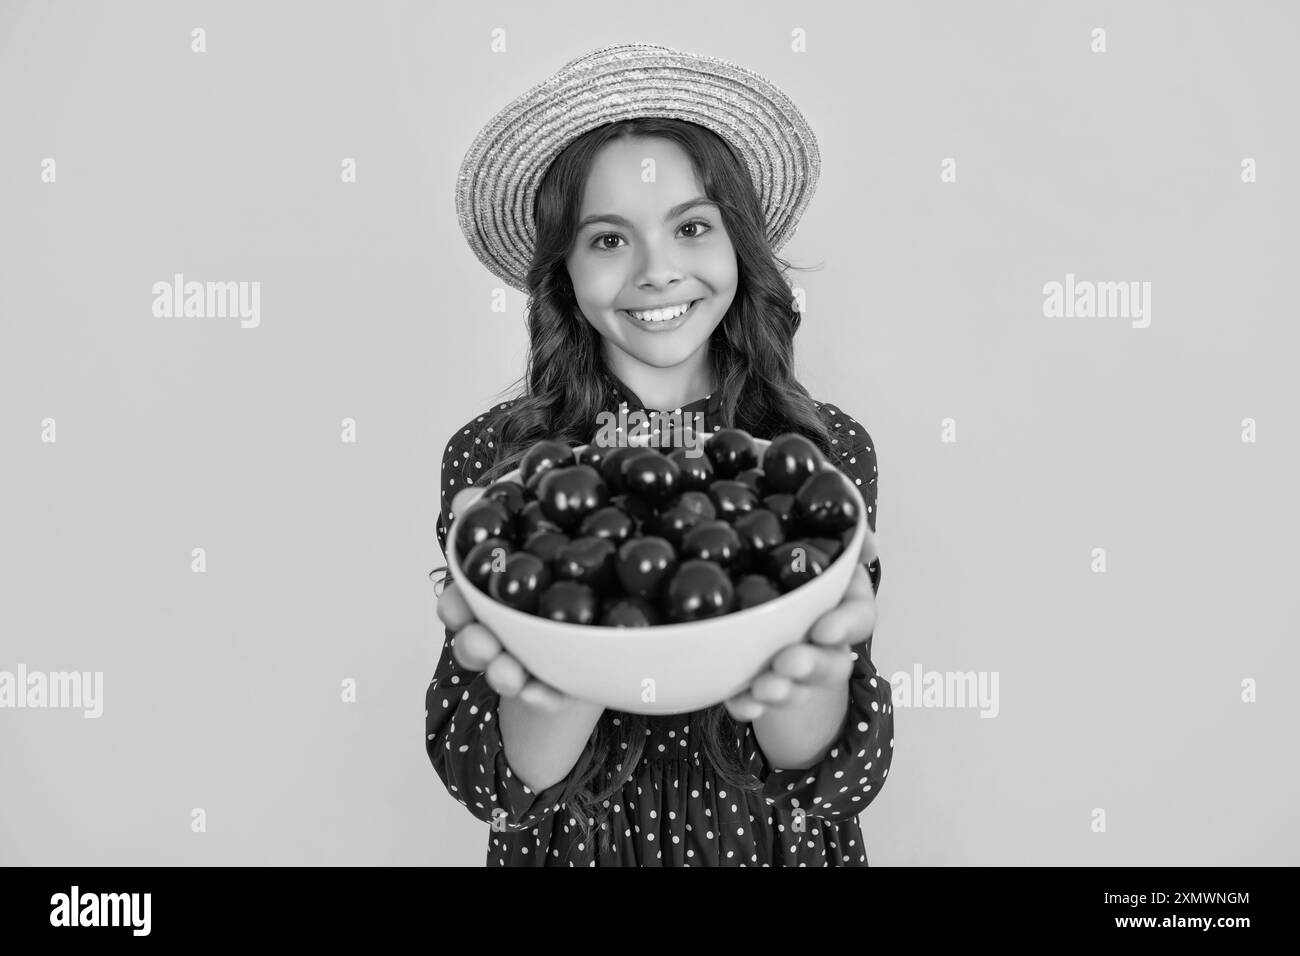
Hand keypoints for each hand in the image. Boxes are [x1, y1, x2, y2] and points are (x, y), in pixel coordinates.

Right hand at [435, 487, 586, 713]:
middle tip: (482, 642)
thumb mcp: (530, 528)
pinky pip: (550, 695)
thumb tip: (466, 497)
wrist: (605, 608)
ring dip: (503, 673)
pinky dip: (545, 695)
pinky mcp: (561, 684)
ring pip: (507, 672)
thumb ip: (497, 512)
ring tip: (509, 673)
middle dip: (473, 645)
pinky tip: (548, 693)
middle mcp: (504, 634)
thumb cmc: (558, 559)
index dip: (453, 607)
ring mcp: (530, 661)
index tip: (452, 607)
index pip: (461, 604)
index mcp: (492, 598)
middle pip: (477, 643)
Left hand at [724, 527, 879, 722]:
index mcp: (844, 605)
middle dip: (811, 664)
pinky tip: (738, 702)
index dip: (845, 625)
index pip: (860, 617)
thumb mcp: (817, 546)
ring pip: (800, 688)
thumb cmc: (798, 570)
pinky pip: (759, 702)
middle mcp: (827, 643)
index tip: (823, 630)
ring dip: (783, 690)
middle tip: (787, 662)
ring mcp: (798, 670)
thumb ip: (841, 542)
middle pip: (832, 661)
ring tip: (763, 687)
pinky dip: (748, 704)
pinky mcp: (766, 688)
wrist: (769, 605)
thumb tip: (866, 540)